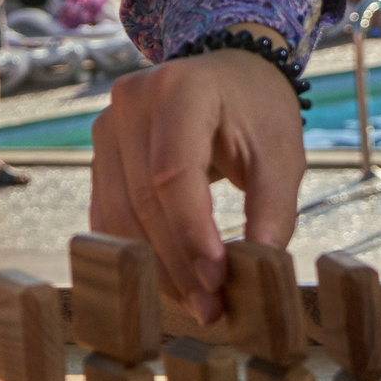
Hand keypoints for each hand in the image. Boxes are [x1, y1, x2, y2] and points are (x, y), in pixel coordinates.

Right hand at [88, 47, 302, 321]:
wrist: (229, 73)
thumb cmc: (258, 112)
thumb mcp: (281, 154)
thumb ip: (273, 209)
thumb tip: (262, 267)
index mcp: (181, 88)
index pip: (173, 171)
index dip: (191, 231)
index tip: (217, 279)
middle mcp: (132, 101)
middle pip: (143, 198)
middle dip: (177, 260)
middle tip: (210, 306)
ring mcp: (108, 126)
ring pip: (119, 213)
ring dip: (155, 266)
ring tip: (194, 301)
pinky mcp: (100, 154)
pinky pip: (107, 214)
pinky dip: (136, 252)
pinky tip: (168, 281)